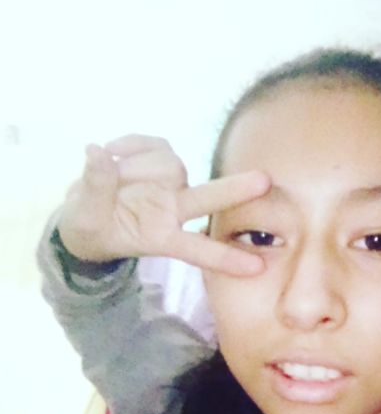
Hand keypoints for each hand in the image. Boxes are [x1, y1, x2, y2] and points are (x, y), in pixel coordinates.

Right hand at [57, 134, 269, 274]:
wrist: (83, 212)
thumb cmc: (89, 228)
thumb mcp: (84, 218)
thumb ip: (94, 188)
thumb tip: (99, 153)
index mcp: (162, 237)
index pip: (198, 250)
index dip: (226, 258)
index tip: (258, 268)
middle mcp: (174, 210)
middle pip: (210, 200)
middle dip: (237, 190)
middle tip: (265, 181)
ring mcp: (170, 185)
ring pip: (170, 166)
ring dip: (135, 166)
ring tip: (107, 173)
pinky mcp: (160, 161)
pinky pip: (155, 145)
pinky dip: (132, 145)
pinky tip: (111, 152)